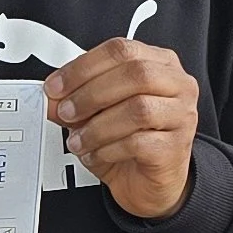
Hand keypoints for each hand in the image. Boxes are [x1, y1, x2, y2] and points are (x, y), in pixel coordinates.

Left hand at [43, 35, 198, 220]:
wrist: (149, 182)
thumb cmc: (129, 141)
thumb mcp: (96, 115)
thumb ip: (75, 100)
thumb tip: (50, 97)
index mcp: (159, 63)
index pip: (121, 50)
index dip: (83, 67)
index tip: (56, 86)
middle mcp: (177, 85)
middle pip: (135, 73)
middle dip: (91, 93)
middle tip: (66, 111)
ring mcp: (182, 115)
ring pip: (138, 109)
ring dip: (97, 126)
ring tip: (78, 140)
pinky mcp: (176, 147)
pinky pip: (140, 143)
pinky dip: (109, 149)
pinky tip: (96, 154)